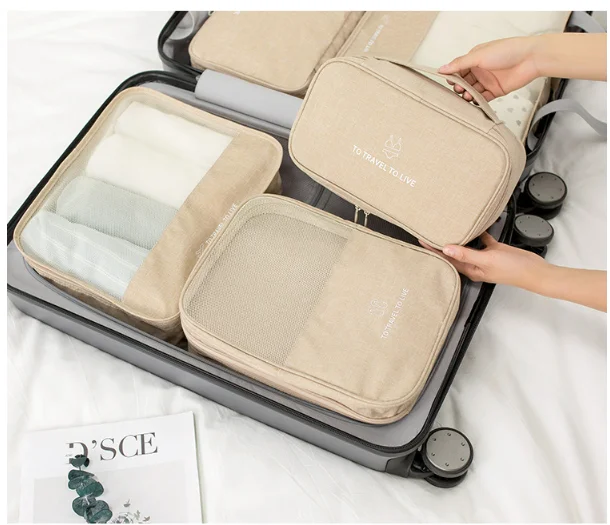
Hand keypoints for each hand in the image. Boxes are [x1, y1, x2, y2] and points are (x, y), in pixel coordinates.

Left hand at [420, 232, 548, 289]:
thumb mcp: (487, 259)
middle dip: (441, 243)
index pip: (446, 258)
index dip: (433, 249)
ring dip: (458, 237)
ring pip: (467, 245)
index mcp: (470, 269)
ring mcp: (484, 257)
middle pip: (453, 252)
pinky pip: (483, 240)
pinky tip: (474, 223)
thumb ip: (466, 253)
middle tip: (429, 231)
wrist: (535, 271)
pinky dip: (478, 232)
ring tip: (447, 226)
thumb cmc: (512, 269)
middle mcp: (474, 264)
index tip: (422, 239)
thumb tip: (446, 248)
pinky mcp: (494, 250)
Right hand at [438, 36, 539, 101]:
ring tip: (467, 96)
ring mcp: (488, 80)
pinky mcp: (496, 90)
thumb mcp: (479, 55)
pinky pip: (483, 98)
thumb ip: (459, 64)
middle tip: (459, 90)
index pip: (458, 69)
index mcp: (475, 58)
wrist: (531, 58)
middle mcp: (481, 69)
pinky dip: (477, 101)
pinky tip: (474, 102)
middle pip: (464, 82)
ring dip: (468, 95)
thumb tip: (442, 68)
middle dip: (460, 87)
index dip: (453, 77)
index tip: (449, 82)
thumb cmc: (508, 51)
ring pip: (472, 91)